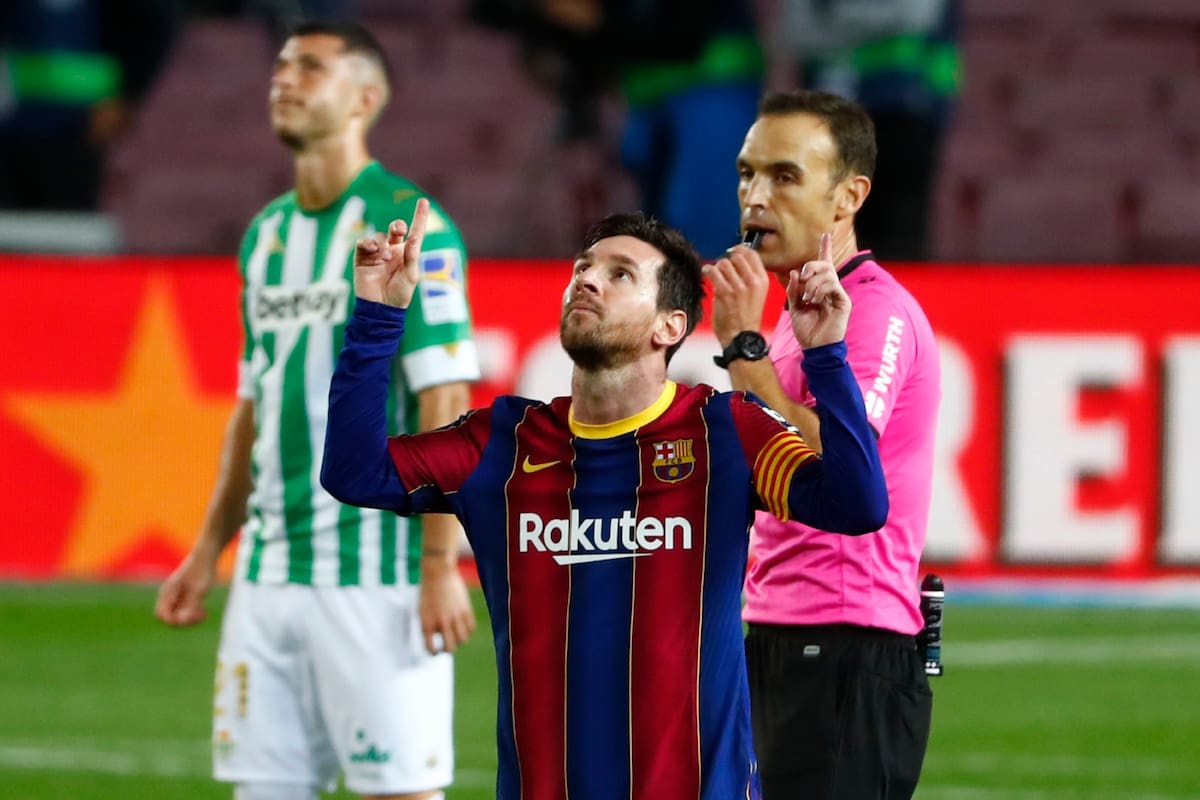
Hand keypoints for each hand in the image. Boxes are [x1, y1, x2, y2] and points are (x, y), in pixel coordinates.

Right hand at [154, 550, 215, 626]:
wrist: (206, 555)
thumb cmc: (202, 570)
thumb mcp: (200, 589)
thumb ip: (191, 605)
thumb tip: (182, 621)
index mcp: (168, 592)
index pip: (162, 615)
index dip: (175, 620)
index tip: (191, 616)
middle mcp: (169, 596)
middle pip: (169, 618)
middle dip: (184, 621)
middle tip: (201, 615)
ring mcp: (176, 597)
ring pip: (177, 617)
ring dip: (190, 619)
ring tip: (204, 614)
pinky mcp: (184, 597)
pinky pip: (184, 612)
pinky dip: (193, 615)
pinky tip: (204, 612)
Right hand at [353, 197, 428, 306]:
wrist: (380, 308)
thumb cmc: (400, 294)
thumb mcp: (411, 276)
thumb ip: (412, 257)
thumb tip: (413, 238)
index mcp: (407, 254)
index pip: (415, 232)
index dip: (419, 216)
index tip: (423, 201)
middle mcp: (393, 250)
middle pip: (395, 229)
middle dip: (397, 225)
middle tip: (397, 230)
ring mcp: (377, 253)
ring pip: (379, 236)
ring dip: (382, 244)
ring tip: (384, 258)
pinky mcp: (363, 257)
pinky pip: (363, 243)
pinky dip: (368, 243)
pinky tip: (372, 250)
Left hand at [418, 558, 475, 653]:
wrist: (438, 571)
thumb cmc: (427, 591)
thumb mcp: (422, 610)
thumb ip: (428, 626)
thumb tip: (438, 638)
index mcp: (427, 623)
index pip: (430, 648)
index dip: (433, 652)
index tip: (434, 651)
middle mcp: (442, 622)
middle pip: (450, 648)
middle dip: (447, 649)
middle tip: (446, 645)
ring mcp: (455, 616)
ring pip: (463, 640)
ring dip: (459, 640)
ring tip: (456, 635)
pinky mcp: (466, 609)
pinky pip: (471, 628)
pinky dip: (467, 631)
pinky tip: (463, 627)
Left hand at [704, 244, 770, 345]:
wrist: (742, 337)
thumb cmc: (747, 318)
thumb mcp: (757, 294)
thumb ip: (750, 278)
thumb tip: (735, 261)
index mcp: (763, 280)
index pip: (752, 254)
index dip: (739, 249)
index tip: (732, 251)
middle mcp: (753, 282)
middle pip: (736, 256)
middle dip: (726, 260)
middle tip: (721, 267)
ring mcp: (739, 287)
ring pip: (723, 263)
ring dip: (716, 267)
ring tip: (714, 273)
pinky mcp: (725, 292)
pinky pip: (713, 272)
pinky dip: (708, 270)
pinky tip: (707, 273)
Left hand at [788, 232, 850, 348]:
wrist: (814, 348)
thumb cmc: (806, 330)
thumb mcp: (793, 307)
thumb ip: (793, 290)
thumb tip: (795, 272)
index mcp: (818, 288)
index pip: (824, 264)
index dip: (825, 249)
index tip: (826, 235)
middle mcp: (830, 288)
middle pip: (824, 265)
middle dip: (811, 266)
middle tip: (801, 278)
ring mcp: (838, 294)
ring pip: (828, 273)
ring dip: (813, 282)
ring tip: (806, 297)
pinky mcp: (843, 302)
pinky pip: (833, 285)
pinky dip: (820, 289)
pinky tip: (813, 300)